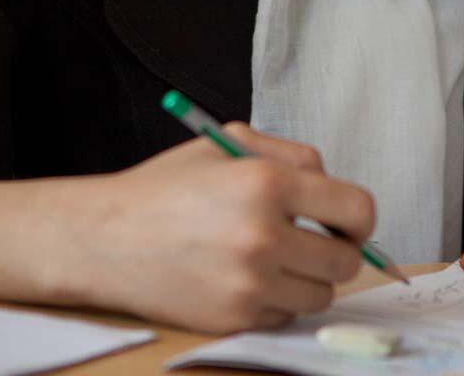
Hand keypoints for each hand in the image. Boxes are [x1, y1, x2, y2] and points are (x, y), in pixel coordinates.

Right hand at [65, 124, 371, 332]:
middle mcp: (262, 236)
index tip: (347, 224)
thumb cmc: (165, 188)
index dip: (359, 220)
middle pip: (345, 261)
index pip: (357, 210)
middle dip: (334, 251)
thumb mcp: (226, 144)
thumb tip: (334, 187)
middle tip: (309, 243)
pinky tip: (242, 278)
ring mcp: (249, 283)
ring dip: (305, 279)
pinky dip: (274, 301)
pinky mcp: (234, 318)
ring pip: (320, 295)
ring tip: (270, 259)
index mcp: (266, 183)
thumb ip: (290, 156)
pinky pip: (285, 316)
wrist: (105, 238)